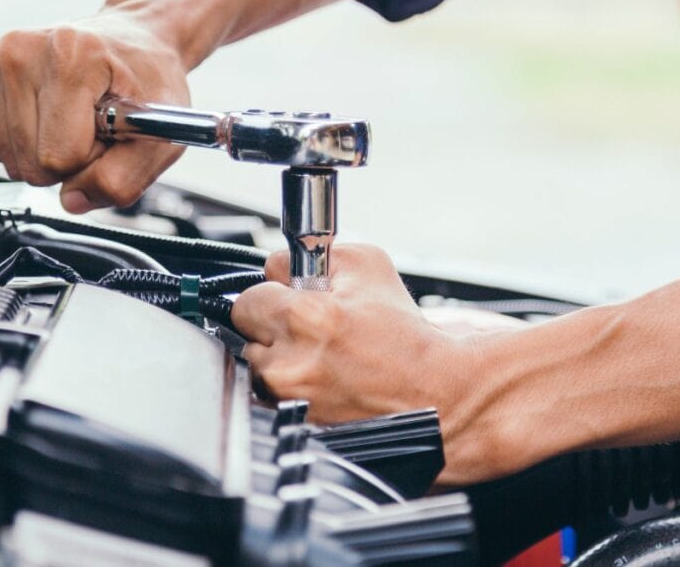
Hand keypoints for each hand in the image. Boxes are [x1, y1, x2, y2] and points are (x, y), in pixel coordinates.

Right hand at [0, 7, 188, 212]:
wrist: (133, 40)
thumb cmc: (148, 80)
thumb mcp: (160, 132)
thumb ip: (124, 177)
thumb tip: (72, 200)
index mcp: (71, 54)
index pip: (59, 157)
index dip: (91, 158)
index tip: (108, 128)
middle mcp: (22, 48)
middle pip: (29, 162)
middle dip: (67, 159)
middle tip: (92, 123)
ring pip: (8, 158)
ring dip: (45, 151)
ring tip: (73, 116)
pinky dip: (23, 140)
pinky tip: (47, 110)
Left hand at [232, 244, 513, 484]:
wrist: (435, 394)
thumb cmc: (405, 336)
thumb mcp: (367, 264)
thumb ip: (315, 256)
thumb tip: (280, 265)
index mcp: (304, 319)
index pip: (248, 294)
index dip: (274, 291)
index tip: (293, 296)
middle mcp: (287, 364)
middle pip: (244, 330)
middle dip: (271, 323)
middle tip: (308, 326)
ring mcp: (287, 399)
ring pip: (255, 364)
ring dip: (277, 356)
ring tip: (319, 356)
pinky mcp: (292, 423)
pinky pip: (268, 394)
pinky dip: (287, 385)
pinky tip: (321, 380)